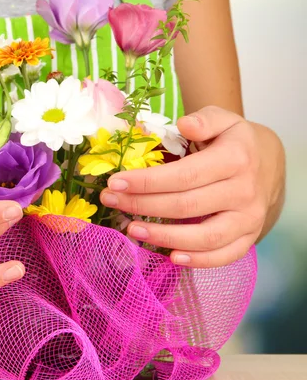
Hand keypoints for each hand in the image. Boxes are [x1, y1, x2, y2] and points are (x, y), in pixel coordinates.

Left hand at [100, 106, 282, 266]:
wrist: (268, 164)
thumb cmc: (232, 142)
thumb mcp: (223, 120)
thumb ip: (205, 119)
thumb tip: (185, 124)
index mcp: (235, 159)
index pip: (184, 175)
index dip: (147, 182)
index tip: (115, 181)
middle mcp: (245, 191)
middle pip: (186, 205)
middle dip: (142, 205)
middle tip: (111, 201)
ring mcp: (249, 218)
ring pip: (205, 236)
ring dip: (164, 237)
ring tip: (132, 229)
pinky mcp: (249, 237)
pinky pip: (225, 255)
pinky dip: (199, 261)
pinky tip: (171, 256)